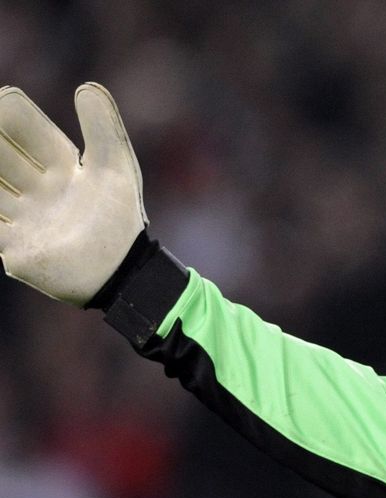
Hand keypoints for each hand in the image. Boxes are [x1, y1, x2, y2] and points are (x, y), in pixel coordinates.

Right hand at [0, 83, 145, 305]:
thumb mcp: (115, 168)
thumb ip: (102, 129)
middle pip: (4, 155)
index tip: (4, 96)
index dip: (17, 115)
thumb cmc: (122, 219)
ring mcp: (23, 217)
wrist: (122, 272)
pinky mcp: (14, 246)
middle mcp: (38, 190)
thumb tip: (85, 86)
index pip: (32, 133)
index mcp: (63, 169)